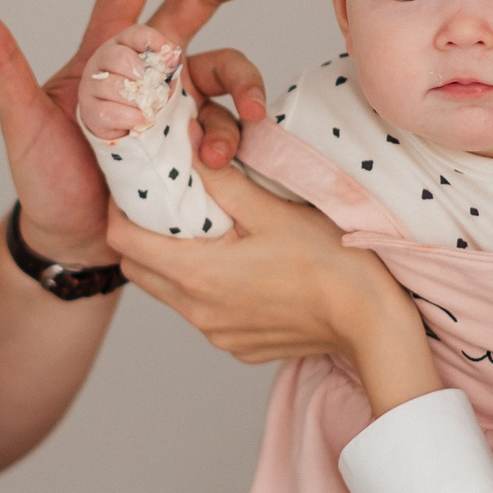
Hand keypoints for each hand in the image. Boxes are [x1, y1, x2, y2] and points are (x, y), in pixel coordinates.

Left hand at [0, 0, 270, 266]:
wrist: (72, 242)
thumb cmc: (43, 179)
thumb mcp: (21, 123)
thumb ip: (3, 68)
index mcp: (105, 50)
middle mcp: (148, 68)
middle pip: (193, 7)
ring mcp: (179, 105)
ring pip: (225, 69)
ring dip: (241, 86)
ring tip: (238, 123)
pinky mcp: (198, 144)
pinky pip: (228, 127)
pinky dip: (234, 137)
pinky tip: (222, 163)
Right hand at [77, 23, 179, 141]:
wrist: (131, 131)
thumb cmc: (148, 97)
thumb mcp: (163, 75)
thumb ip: (168, 61)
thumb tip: (173, 54)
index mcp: (123, 45)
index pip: (135, 34)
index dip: (154, 43)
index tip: (172, 60)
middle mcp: (102, 60)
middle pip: (118, 57)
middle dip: (142, 75)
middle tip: (154, 88)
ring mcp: (92, 86)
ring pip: (113, 85)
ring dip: (137, 99)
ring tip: (149, 107)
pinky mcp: (89, 111)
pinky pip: (109, 112)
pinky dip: (131, 117)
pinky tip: (142, 120)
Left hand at [110, 162, 440, 414]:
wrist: (370, 321)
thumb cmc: (328, 261)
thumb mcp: (270, 208)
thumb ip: (220, 178)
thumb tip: (185, 145)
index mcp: (197, 275)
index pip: (123, 241)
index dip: (121, 208)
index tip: (137, 187)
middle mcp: (198, 312)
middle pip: (139, 270)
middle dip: (143, 235)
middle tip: (169, 205)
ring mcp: (218, 334)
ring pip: (171, 293)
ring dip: (176, 262)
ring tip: (209, 232)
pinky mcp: (239, 346)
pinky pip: (204, 313)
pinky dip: (208, 288)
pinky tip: (242, 268)